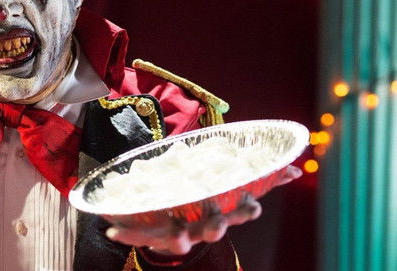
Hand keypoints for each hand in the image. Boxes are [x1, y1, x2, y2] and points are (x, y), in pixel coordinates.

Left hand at [104, 165, 301, 254]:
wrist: (173, 232)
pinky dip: (124, 234)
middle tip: (218, 220)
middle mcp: (201, 227)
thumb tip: (295, 169)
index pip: (240, 213)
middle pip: (214, 228)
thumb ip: (262, 179)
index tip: (253, 206)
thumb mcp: (229, 191)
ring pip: (179, 237)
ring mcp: (177, 234)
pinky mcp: (153, 237)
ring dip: (174, 234)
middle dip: (217, 225)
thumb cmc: (204, 206)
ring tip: (173, 230)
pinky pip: (137, 236)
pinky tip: (111, 231)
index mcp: (220, 212)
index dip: (246, 211)